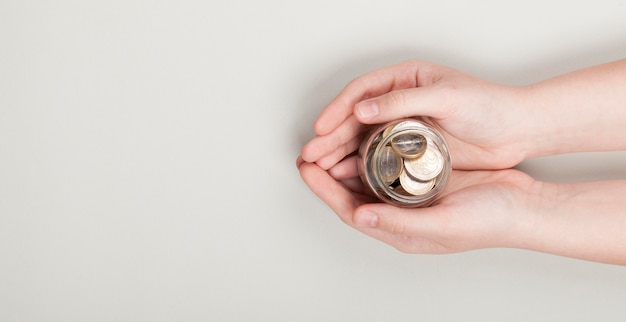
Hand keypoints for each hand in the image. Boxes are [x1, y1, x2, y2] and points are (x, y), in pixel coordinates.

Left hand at [297, 156, 539, 252]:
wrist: (524, 206)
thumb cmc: (490, 222)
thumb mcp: (444, 224)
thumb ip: (400, 222)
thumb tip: (359, 216)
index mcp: (400, 231)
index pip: (349, 209)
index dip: (324, 190)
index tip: (306, 167)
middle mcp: (400, 214)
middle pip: (352, 193)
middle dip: (327, 174)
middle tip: (309, 151)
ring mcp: (411, 196)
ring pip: (367, 178)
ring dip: (346, 160)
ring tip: (329, 141)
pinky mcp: (424, 178)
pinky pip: (389, 165)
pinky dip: (372, 152)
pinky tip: (365, 137)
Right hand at [300, 60, 533, 170]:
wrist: (517, 129)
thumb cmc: (489, 105)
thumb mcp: (446, 97)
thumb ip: (403, 101)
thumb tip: (363, 108)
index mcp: (406, 78)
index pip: (361, 91)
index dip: (337, 110)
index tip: (321, 128)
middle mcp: (401, 100)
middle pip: (356, 117)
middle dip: (331, 136)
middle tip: (311, 155)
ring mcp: (405, 124)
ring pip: (363, 137)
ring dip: (340, 153)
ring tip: (319, 168)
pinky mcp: (413, 146)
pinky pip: (378, 154)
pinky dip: (360, 165)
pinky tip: (346, 176)